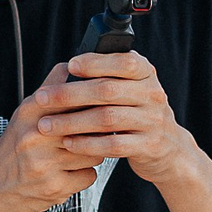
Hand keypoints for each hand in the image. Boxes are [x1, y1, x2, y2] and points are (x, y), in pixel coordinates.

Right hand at [0, 53, 201, 211]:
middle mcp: (36, 135)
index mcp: (32, 111)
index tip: (111, 98)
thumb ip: (50, 90)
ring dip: (95, 152)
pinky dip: (85, 174)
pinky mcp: (55, 187)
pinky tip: (72, 171)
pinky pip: (89, 176)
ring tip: (81, 151)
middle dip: (101, 127)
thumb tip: (71, 64)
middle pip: (90, 124)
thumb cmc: (15, 149)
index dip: (97, 97)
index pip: (75, 95)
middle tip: (106, 127)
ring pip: (94, 151)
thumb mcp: (26, 114)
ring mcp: (45, 163)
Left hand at [37, 52, 197, 185]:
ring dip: (72, 121)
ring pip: (107, 118)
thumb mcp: (132, 90)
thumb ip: (108, 77)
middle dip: (70, 94)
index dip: (95, 63)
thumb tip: (67, 70)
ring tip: (47, 125)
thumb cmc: (139, 115)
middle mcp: (152, 94)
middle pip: (107, 90)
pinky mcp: (149, 146)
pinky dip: (87, 143)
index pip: (123, 61)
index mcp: (146, 74)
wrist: (169, 150)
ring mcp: (153, 121)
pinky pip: (113, 144)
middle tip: (42, 98)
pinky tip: (69, 143)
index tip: (69, 66)